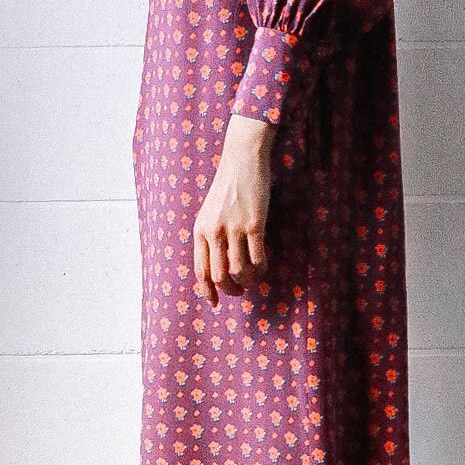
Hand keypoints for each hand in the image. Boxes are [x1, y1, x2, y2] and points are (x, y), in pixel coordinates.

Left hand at [192, 114, 274, 305]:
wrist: (241, 161)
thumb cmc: (226, 188)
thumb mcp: (209, 213)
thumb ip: (210, 237)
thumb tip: (217, 266)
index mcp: (200, 230)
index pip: (200, 270)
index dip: (207, 291)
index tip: (214, 303)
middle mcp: (214, 232)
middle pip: (219, 276)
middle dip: (230, 290)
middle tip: (239, 292)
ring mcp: (235, 229)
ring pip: (239, 271)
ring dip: (248, 282)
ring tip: (253, 280)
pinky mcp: (255, 225)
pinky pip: (258, 258)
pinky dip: (262, 269)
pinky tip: (264, 268)